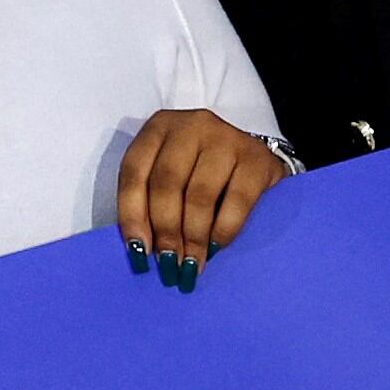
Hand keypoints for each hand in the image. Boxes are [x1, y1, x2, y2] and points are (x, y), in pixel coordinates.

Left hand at [119, 111, 287, 289]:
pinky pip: (236, 202)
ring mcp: (227, 138)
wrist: (256, 162)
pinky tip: (215, 248)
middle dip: (165, 230)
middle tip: (169, 263)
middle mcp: (191, 126)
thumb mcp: (171, 177)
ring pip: (199, 194)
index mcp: (159, 128)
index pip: (134, 171)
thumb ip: (151, 202)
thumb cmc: (202, 174)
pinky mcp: (257, 158)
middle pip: (166, 183)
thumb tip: (142, 251)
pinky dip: (223, 230)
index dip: (132, 215)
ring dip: (193, 236)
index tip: (139, 251)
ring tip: (191, 263)